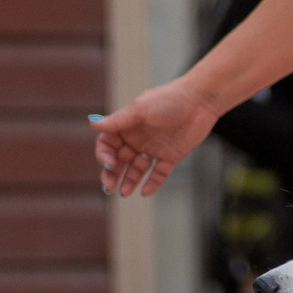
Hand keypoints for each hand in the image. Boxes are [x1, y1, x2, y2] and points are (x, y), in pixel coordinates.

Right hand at [94, 78, 220, 197]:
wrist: (200, 100)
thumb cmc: (168, 99)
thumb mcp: (140, 109)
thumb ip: (118, 120)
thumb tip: (93, 123)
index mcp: (127, 126)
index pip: (107, 144)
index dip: (104, 155)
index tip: (110, 164)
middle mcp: (138, 139)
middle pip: (119, 160)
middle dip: (112, 174)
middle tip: (109, 187)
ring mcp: (153, 148)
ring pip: (137, 169)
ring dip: (129, 180)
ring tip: (124, 192)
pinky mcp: (170, 156)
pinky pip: (158, 173)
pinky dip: (152, 183)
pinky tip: (145, 192)